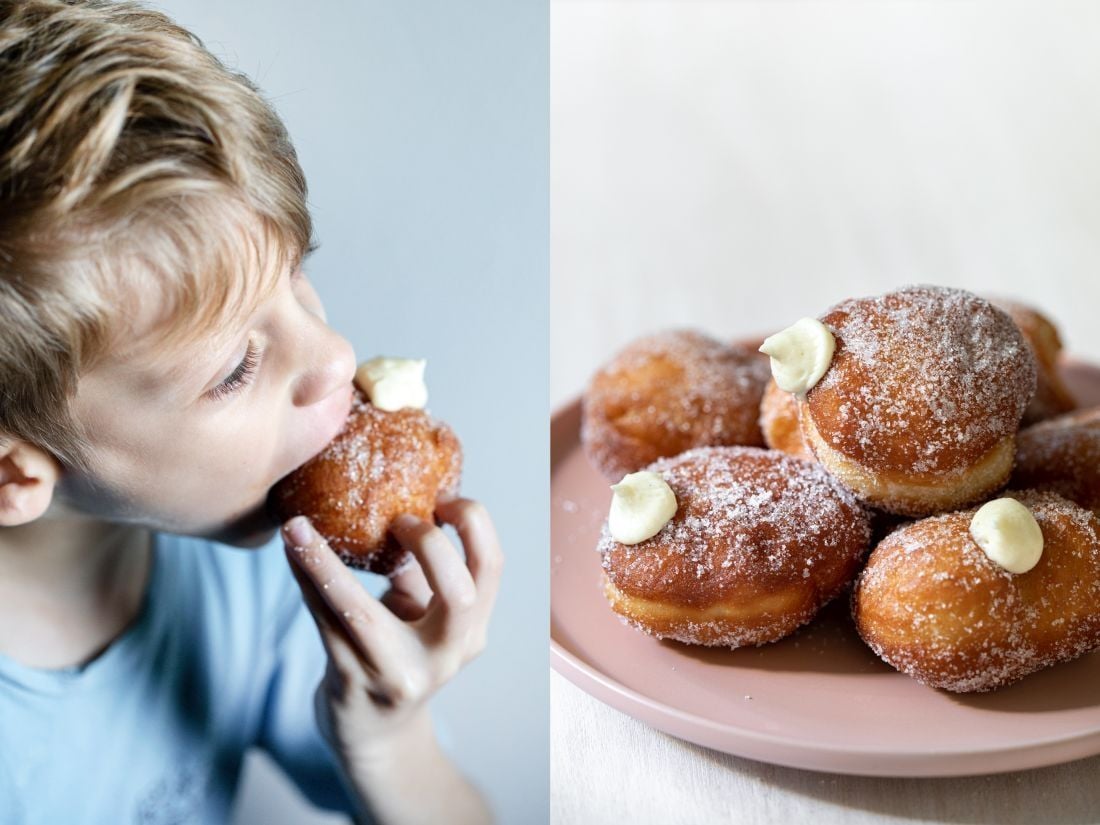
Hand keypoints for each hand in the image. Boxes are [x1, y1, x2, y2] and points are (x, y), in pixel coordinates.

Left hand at [280, 498, 502, 760]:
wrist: (373, 734)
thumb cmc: (399, 656)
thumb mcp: (424, 617)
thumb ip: (419, 571)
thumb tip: (395, 499)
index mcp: (471, 630)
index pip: (491, 567)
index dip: (473, 524)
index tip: (441, 497)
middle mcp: (445, 655)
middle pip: (458, 594)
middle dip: (430, 545)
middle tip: (398, 519)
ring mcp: (397, 674)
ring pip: (361, 611)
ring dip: (323, 562)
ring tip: (296, 527)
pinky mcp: (351, 682)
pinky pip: (322, 622)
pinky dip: (304, 580)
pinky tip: (289, 550)